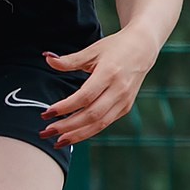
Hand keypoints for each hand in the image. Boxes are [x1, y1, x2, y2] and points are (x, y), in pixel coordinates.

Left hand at [39, 28, 157, 147]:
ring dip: (77, 135)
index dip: (65, 107)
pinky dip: (88, 131)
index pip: (84, 97)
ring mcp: (124, 101)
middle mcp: (119, 90)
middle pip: (91, 115)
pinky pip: (105, 123)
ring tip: (58, 141)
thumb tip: (47, 59)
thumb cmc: (115, 48)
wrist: (142, 49)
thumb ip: (69, 60)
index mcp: (109, 73)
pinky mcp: (125, 107)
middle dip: (67, 126)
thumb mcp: (92, 50)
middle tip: (47, 131)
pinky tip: (73, 134)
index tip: (47, 112)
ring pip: (99, 124)